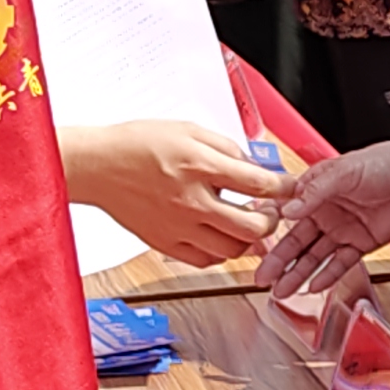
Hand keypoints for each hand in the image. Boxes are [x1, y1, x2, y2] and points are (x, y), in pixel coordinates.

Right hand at [56, 116, 290, 269]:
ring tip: (248, 225)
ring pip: (232, 249)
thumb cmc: (138, 144)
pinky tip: (222, 237)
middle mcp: (191, 201)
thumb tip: (253, 166)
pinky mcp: (165, 243)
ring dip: (249, 239)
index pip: (258, 184)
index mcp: (199, 166)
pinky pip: (206, 260)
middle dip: (273, 221)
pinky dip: (222, 252)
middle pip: (252, 226)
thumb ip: (226, 147)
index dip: (285, 189)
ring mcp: (178, 226)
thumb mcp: (189, 129)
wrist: (97, 166)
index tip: (292, 189)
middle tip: (273, 212)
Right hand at [256, 116, 389, 298]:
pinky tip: (312, 287)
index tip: (249, 241)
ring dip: (297, 273)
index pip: (286, 212)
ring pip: (314, 256)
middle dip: (278, 260)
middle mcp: (326, 211)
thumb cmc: (386, 162)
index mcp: (316, 190)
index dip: (268, 228)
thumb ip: (315, 192)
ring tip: (280, 290)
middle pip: (296, 241)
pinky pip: (340, 263)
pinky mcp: (361, 243)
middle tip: (261, 277)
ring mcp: (342, 229)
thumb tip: (288, 210)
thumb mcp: (345, 171)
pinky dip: (327, 276)